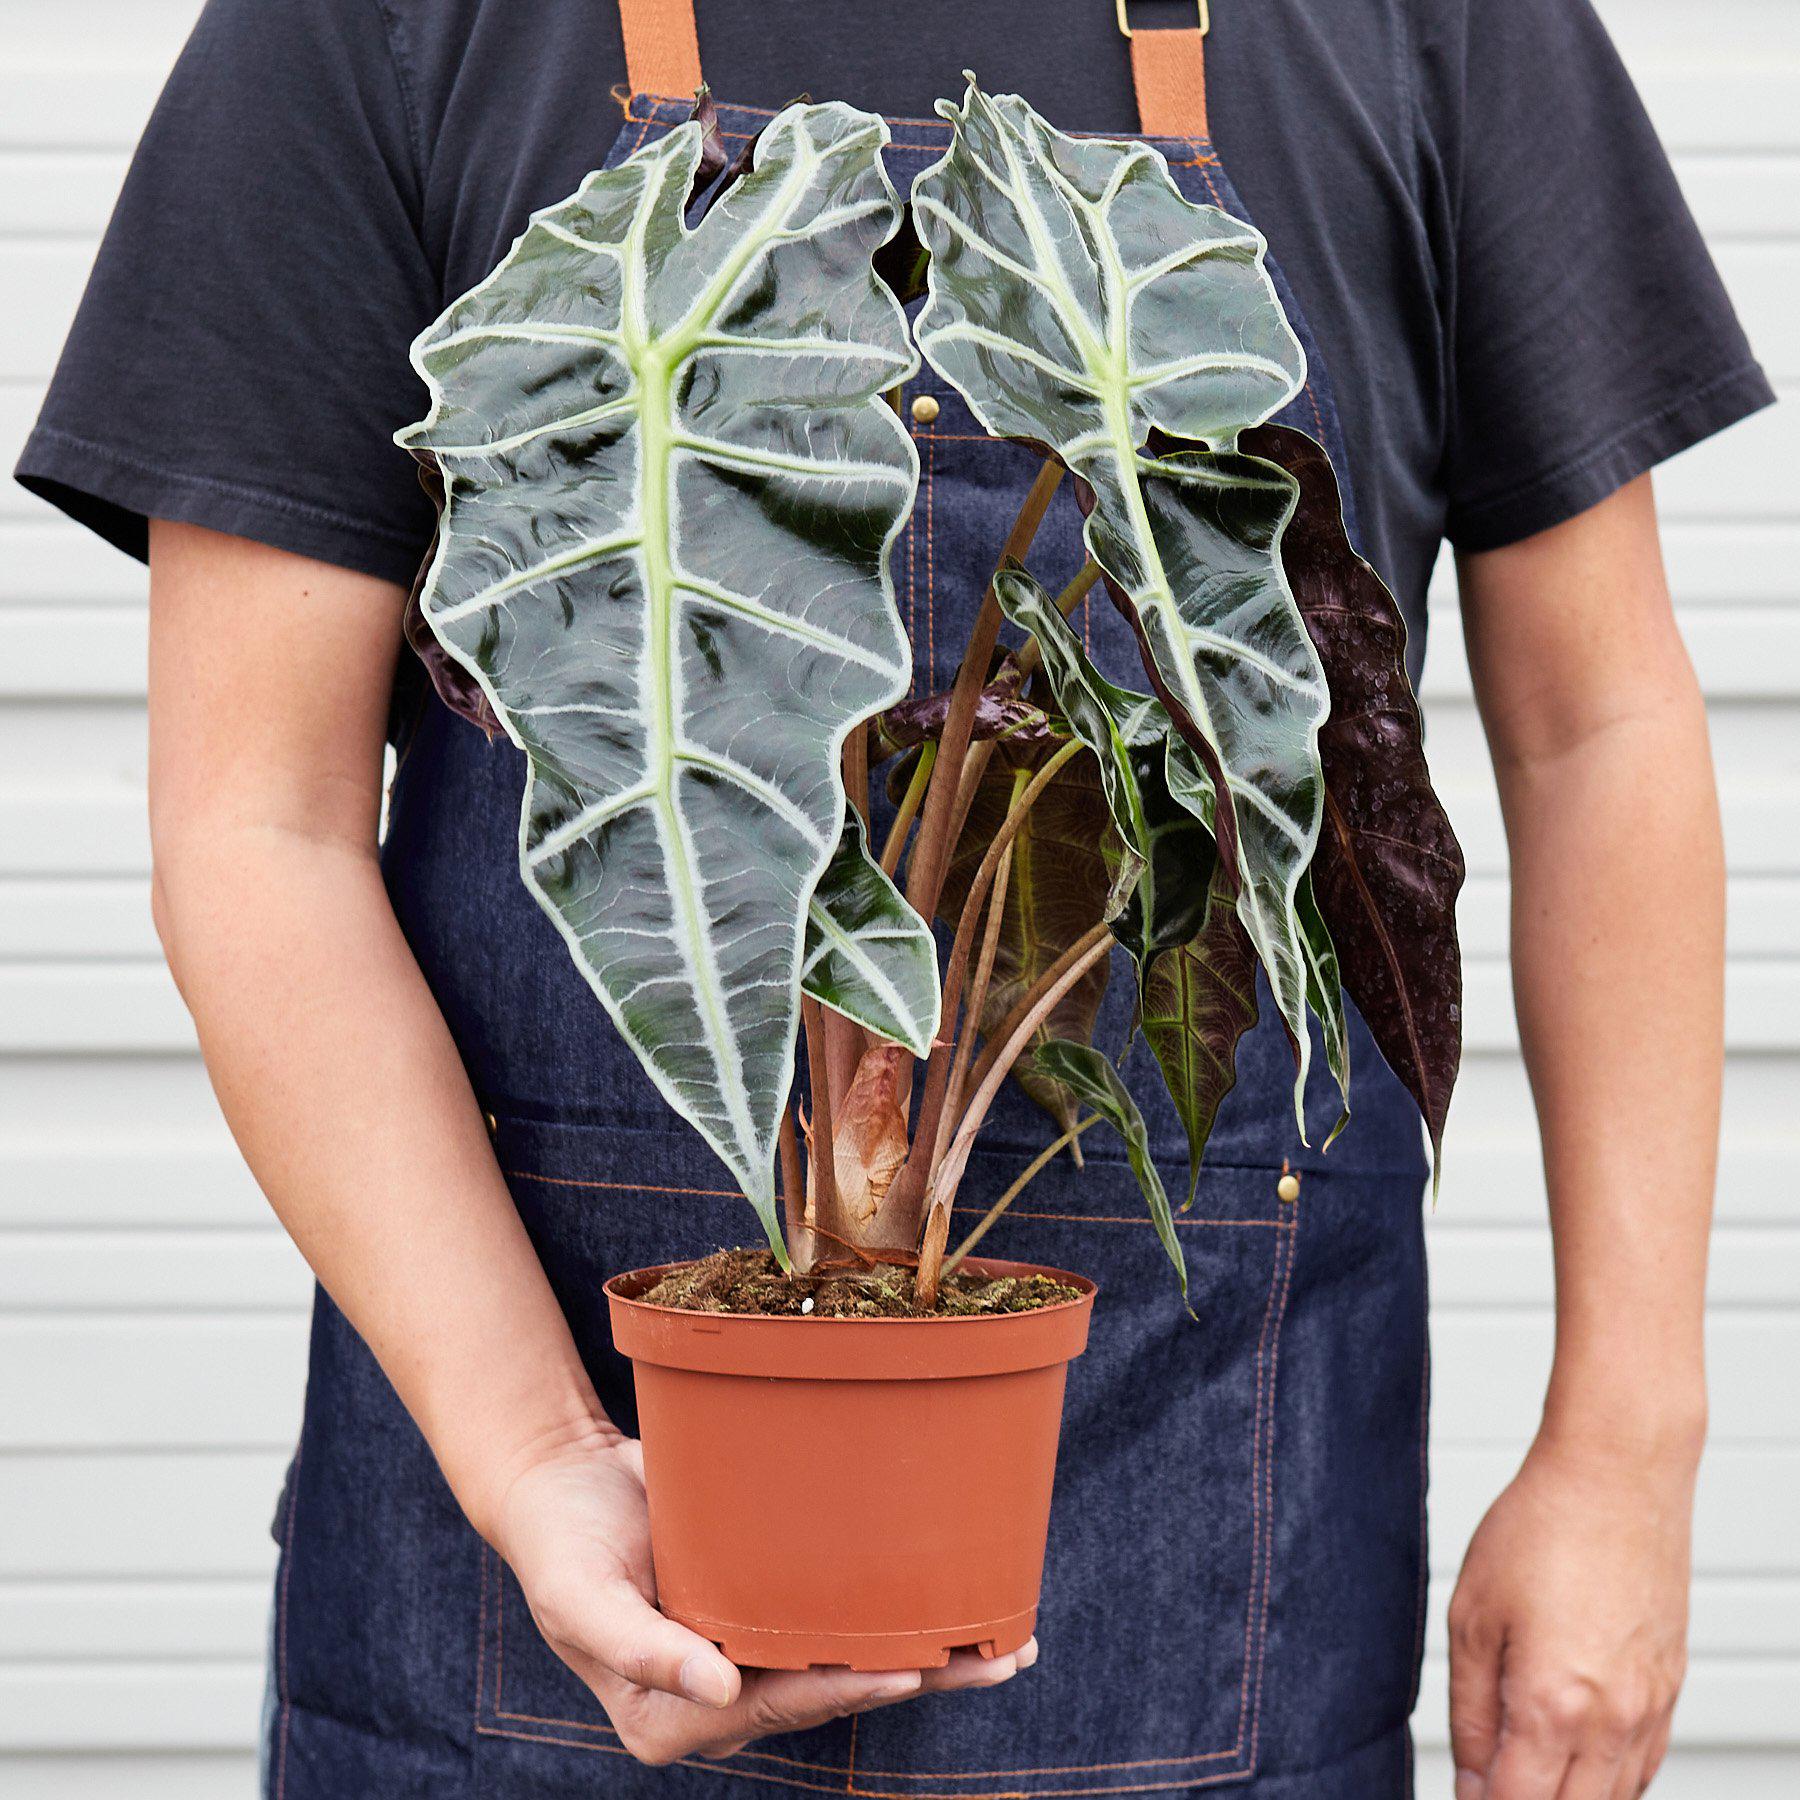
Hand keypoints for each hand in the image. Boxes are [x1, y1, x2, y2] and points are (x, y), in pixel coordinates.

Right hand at [491, 1426, 1032, 1763]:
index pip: (779, 1706)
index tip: (912, 1670)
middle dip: (919, 1678)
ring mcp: (747, 1653)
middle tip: (1001, 1657)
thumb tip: (723, 1695)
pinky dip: (894, 1614)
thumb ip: (643, 1649)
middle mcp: (721, 1696)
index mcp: (671, 1717)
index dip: (848, 1689)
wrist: (560, 1483)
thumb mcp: (581, 1595)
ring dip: (929, 1659)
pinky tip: (953, 1605)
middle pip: (833, 1693)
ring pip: (848, 1663)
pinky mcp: (763, 1608)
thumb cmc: (559, 1543)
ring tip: (1009, 1644)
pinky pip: (836, 1621)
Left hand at [1447, 1429, 1697, 1797]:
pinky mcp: (1671, 1689)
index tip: (1460, 1794)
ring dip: (1568, 1797)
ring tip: (1523, 1771)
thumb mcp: (1472, 1616)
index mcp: (1553, 1706)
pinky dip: (1609, 1781)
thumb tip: (1470, 1777)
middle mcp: (1612, 1722)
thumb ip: (1470, 1709)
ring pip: (1613, 1799)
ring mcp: (1651, 1709)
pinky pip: (1645, 1768)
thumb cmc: (1540, 1529)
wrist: (1617, 1476)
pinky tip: (1576, 1761)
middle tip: (1486, 1782)